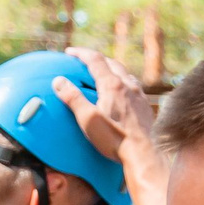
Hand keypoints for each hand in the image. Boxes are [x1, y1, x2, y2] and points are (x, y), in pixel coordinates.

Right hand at [53, 44, 163, 190]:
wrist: (143, 152)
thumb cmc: (114, 138)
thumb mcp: (87, 119)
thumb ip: (73, 98)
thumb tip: (58, 81)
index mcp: (112, 85)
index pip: (95, 60)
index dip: (81, 53)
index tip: (70, 52)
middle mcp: (128, 85)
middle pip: (111, 63)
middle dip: (96, 59)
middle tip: (84, 61)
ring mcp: (139, 95)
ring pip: (125, 74)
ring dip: (112, 69)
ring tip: (104, 74)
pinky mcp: (145, 106)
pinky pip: (134, 86)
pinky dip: (123, 83)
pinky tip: (122, 92)